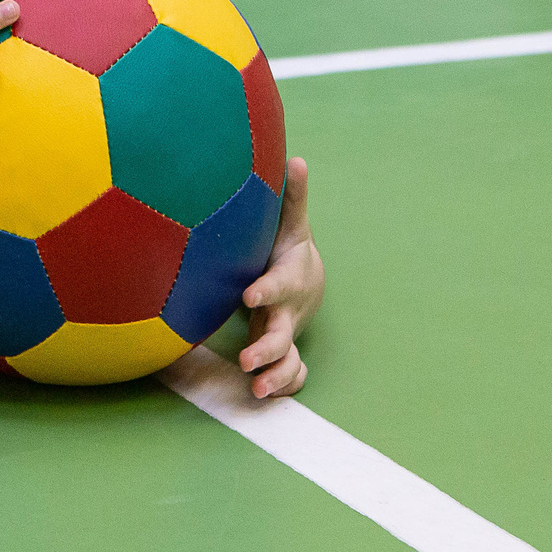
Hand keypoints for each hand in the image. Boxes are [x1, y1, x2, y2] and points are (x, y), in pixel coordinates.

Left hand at [238, 156, 323, 398]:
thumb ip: (290, 197)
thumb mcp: (288, 224)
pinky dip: (282, 385)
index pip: (278, 284)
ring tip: (256, 388)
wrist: (303, 278)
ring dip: (276, 375)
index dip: (266, 290)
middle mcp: (287, 310)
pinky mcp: (282, 350)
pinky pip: (290, 375)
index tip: (249, 295)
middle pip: (283, 332)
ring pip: (288, 361)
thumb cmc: (285, 248)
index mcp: (286, 278)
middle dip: (267, 347)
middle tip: (247, 358)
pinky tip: (262, 393)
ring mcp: (286, 333)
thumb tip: (296, 158)